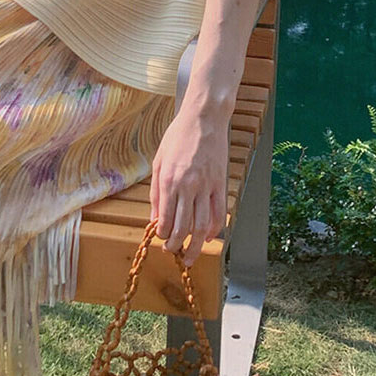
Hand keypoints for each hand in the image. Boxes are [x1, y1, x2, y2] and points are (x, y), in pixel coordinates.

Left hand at [149, 104, 228, 266]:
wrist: (204, 119)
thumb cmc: (178, 137)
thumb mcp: (159, 162)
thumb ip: (156, 192)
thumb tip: (154, 218)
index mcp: (169, 181)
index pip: (165, 218)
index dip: (162, 234)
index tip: (161, 239)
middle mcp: (188, 186)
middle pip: (183, 227)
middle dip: (176, 245)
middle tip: (172, 253)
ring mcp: (207, 186)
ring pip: (202, 225)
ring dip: (195, 246)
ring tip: (189, 256)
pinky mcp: (221, 184)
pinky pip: (219, 213)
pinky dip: (214, 229)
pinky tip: (208, 238)